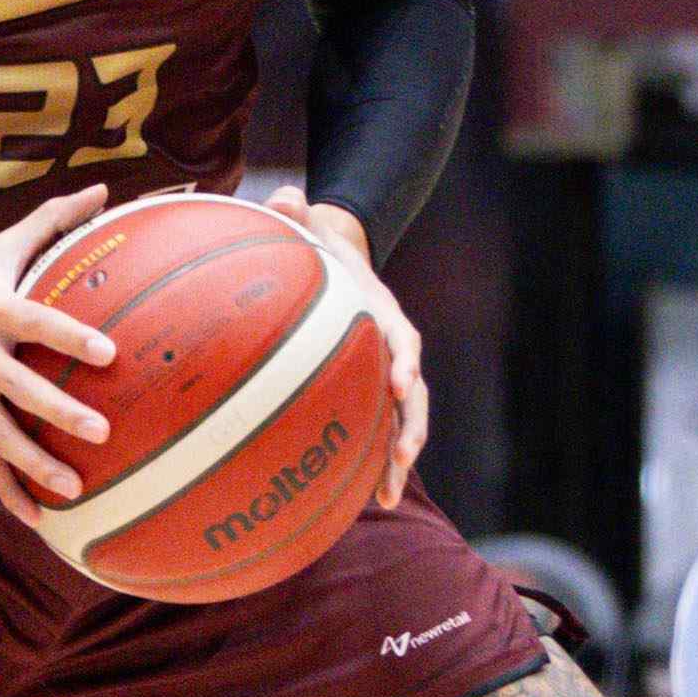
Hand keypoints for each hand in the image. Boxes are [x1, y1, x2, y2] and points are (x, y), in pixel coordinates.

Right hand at [0, 186, 122, 504]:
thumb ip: (52, 222)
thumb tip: (104, 191)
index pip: (38, 324)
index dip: (72, 337)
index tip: (110, 351)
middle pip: (22, 389)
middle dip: (59, 412)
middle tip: (99, 430)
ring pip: (1, 437)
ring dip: (36, 465)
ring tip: (75, 488)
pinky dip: (8, 493)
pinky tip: (38, 519)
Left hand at [277, 190, 430, 507]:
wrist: (337, 262)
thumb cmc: (318, 249)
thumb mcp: (309, 227)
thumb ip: (297, 215)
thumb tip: (283, 193)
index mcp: (382, 312)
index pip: (403, 337)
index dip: (405, 359)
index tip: (401, 381)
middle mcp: (393, 348)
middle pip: (414, 392)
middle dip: (410, 426)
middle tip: (400, 457)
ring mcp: (385, 375)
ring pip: (402, 422)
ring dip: (398, 458)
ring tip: (386, 497)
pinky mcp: (370, 394)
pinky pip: (377, 432)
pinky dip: (374, 466)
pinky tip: (360, 503)